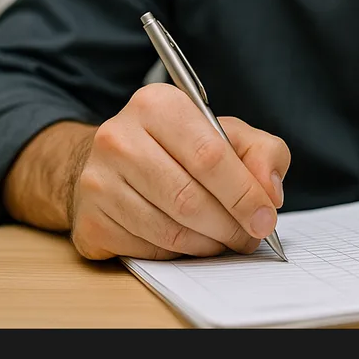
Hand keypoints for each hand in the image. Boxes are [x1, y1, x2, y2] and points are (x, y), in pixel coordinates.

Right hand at [66, 83, 290, 260]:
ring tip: (224, 239)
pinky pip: (147, 249)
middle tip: (249, 236)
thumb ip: (262, 152)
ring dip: (208, 244)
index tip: (265, 217)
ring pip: (169, 230)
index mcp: (157, 104)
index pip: (209, 155)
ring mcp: (97, 181)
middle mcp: (119, 138)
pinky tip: (189, 241)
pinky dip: (179, 253)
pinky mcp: (89, 220)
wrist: (114, 162)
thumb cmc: (178, 147)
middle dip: (230, 225)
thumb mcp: (228, 133)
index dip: (244, 193)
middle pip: (188, 198)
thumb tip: (269, 193)